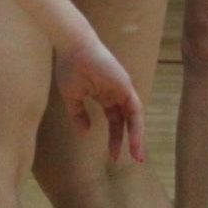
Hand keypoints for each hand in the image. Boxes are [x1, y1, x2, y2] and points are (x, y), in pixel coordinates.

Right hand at [54, 33, 145, 161]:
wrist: (74, 48)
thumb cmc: (70, 67)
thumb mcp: (72, 96)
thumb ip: (78, 115)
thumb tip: (85, 133)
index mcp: (102, 93)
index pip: (113, 119)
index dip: (114, 137)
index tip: (112, 156)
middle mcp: (114, 92)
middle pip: (125, 120)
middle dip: (128, 140)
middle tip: (131, 160)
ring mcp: (121, 89)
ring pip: (133, 117)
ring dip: (137, 137)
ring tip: (137, 157)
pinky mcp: (126, 86)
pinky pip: (135, 109)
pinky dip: (137, 125)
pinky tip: (135, 140)